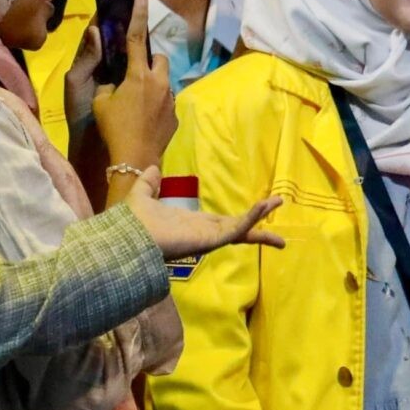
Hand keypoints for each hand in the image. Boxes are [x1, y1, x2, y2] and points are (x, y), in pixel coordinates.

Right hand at [92, 0, 174, 186]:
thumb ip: (107, 83)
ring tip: (137, 103)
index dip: (137, 16)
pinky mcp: (175, 115)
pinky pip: (166, 101)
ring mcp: (170, 99)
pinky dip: (156, 104)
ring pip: (164, 81)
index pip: (135, 38)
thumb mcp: (100, 102)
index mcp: (138, 75)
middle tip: (133, 74)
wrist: (135, 159)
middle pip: (158, 59)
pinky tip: (144, 120)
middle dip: (148, 61)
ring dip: (153, 84)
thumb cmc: (113, 128)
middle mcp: (159, 83)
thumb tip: (114, 79)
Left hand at [123, 168, 283, 260]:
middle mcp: (205, 233)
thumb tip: (153, 168)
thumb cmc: (135, 222)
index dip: (242, 217)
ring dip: (260, 215)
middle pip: (240, 228)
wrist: (129, 237)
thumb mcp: (142, 195)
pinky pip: (236, 229)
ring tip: (278, 201)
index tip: (258, 210)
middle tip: (279, 213)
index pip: (224, 222)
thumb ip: (149, 183)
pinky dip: (251, 218)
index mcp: (194, 224)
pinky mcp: (211, 240)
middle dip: (259, 222)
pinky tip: (263, 206)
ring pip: (242, 227)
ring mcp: (210, 237)